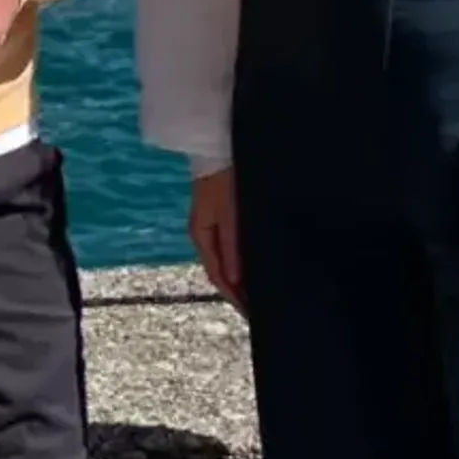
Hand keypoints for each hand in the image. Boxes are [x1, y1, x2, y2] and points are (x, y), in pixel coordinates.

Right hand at [188, 168, 243, 310]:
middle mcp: (204, 233)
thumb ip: (233, 245)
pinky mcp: (222, 215)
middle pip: (221, 271)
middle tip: (257, 310)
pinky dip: (241, 261)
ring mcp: (212, 224)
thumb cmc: (224, 177)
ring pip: (226, 260)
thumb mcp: (230, 213)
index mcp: (202, 235)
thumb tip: (235, 279)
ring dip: (239, 278)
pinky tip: (252, 266)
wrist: (218, 144)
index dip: (234, 297)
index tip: (250, 314)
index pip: (218, 275)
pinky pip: (229, 247)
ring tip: (257, 294)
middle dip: (237, 292)